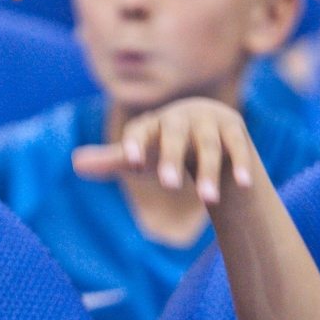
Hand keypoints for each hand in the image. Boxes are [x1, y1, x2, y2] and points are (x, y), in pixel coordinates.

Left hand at [71, 97, 255, 204]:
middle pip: (175, 137)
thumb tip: (74, 163)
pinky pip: (238, 147)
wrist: (206, 125)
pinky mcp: (233, 129)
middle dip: (172, 159)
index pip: (139, 132)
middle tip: (170, 185)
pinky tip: (245, 186)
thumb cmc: (163, 146)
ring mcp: (208, 122)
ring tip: (207, 200)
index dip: (134, 144)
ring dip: (209, 172)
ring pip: (209, 147)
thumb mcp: (139, 155)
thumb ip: (111, 161)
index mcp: (151, 124)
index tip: (130, 163)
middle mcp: (179, 118)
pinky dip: (241, 164)